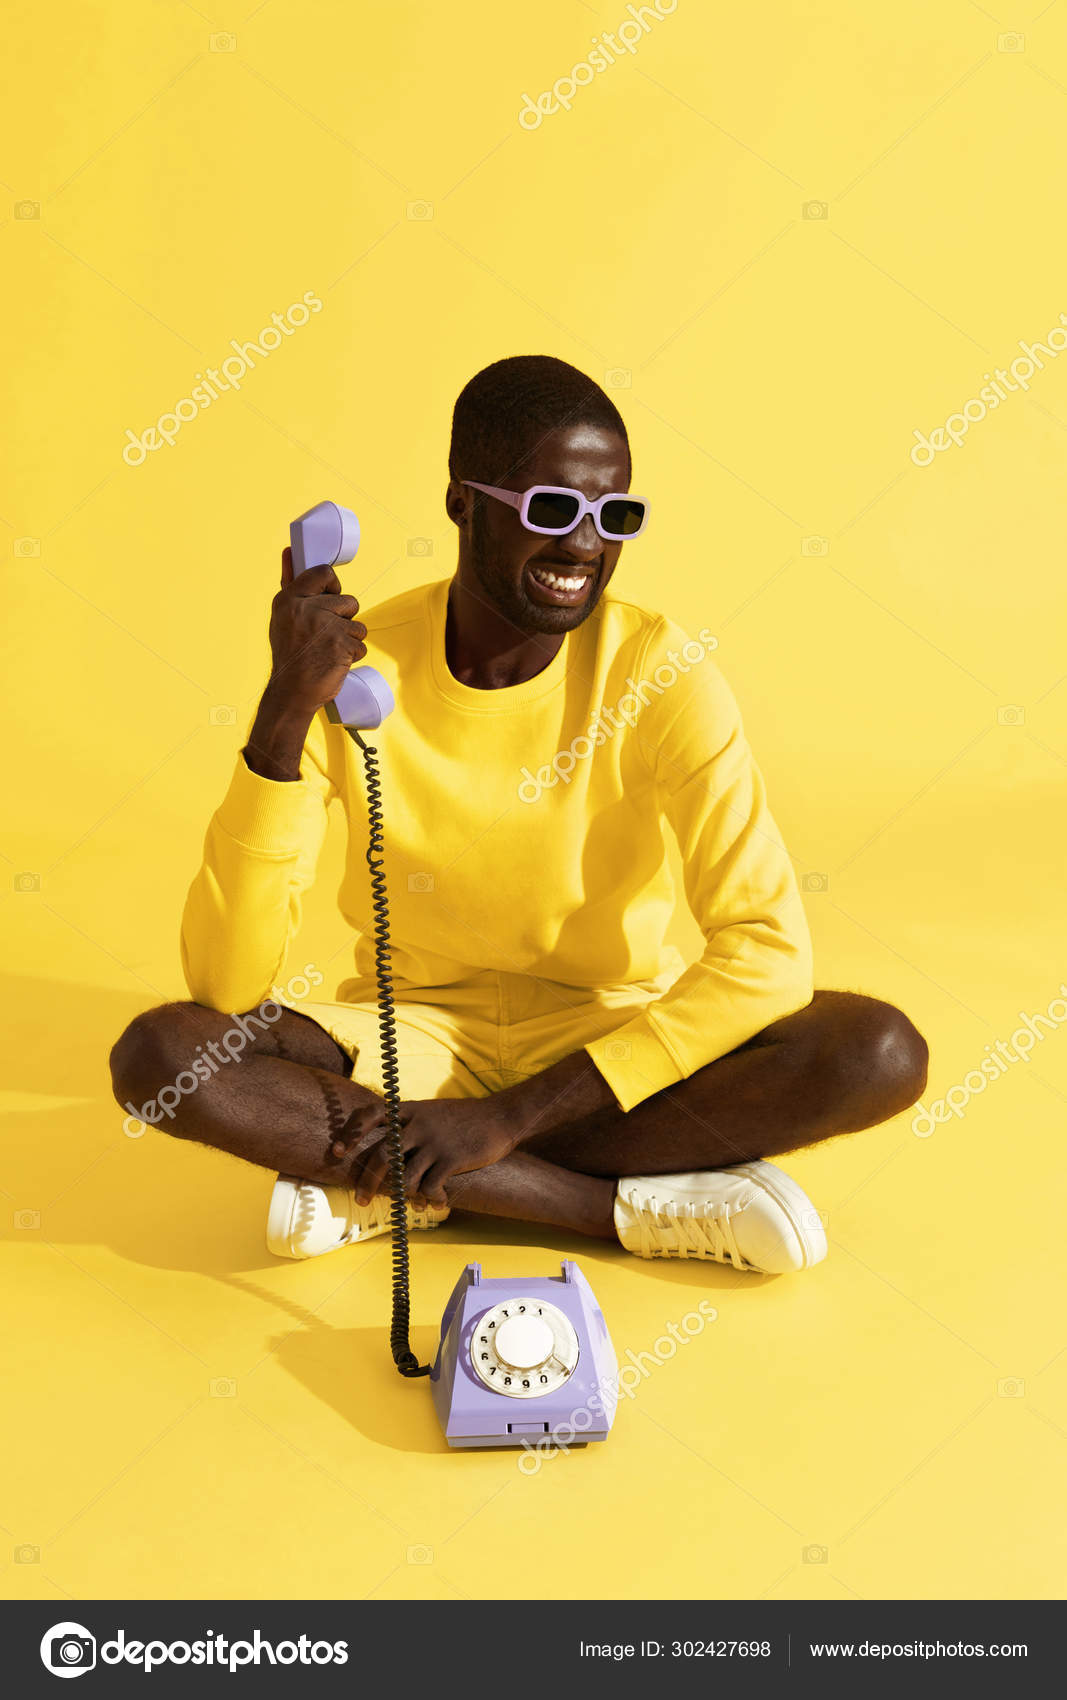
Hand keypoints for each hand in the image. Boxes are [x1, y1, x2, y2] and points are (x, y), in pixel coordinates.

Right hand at [265, 545, 367, 717]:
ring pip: (358, 624)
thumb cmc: (289, 653)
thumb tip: (289, 551)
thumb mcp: (282, 616)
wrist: (292, 691)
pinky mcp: (342, 645)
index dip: (333, 586)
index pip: (324, 573)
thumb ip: (290, 583)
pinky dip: (353, 655)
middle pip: (349, 601)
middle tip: (326, 636)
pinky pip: (361, 644)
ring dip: (350, 639)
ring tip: (330, 650)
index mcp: (289, 599)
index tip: (330, 599)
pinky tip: (335, 662)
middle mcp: (306, 609)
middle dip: (344, 619)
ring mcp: (325, 627)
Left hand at [336, 1097, 516, 1208]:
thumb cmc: (465, 1118)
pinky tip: (438, 1203)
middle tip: (360, 1200)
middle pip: (382, 1155)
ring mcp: (434, 1142)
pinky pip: (430, 1187)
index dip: (351, 1133)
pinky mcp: (451, 1158)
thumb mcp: (433, 1111)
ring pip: (404, 1177)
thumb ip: (411, 1124)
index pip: (371, 1115)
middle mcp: (418, 1124)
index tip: (337, 1151)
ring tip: (410, 1205)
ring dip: (402, 1197)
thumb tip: (388, 1148)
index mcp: (411, 1111)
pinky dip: (431, 1199)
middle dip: (367, 1182)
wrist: (500, 1117)